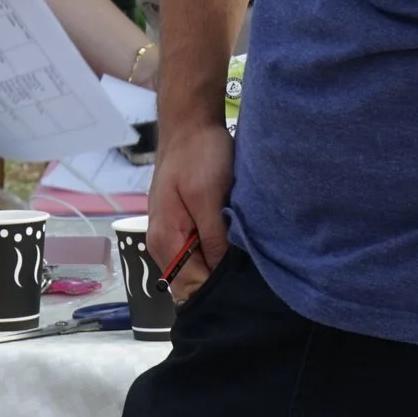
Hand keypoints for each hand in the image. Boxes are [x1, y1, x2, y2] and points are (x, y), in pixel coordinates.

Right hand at [149, 115, 233, 302]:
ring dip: (220, 268)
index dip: (218, 292)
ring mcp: (172, 234)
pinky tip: (237, 247)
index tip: (247, 288)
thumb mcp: (208, 197)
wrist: (190, 124)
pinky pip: (199, 252)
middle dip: (220, 284)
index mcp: (165, 241)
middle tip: (254, 279)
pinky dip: (217, 253)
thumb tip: (222, 276)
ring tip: (249, 263)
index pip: (190, 289)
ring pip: (198, 268)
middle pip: (192, 282)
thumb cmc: (198, 155)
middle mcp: (163, 243)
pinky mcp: (183, 224)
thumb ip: (212, 238)